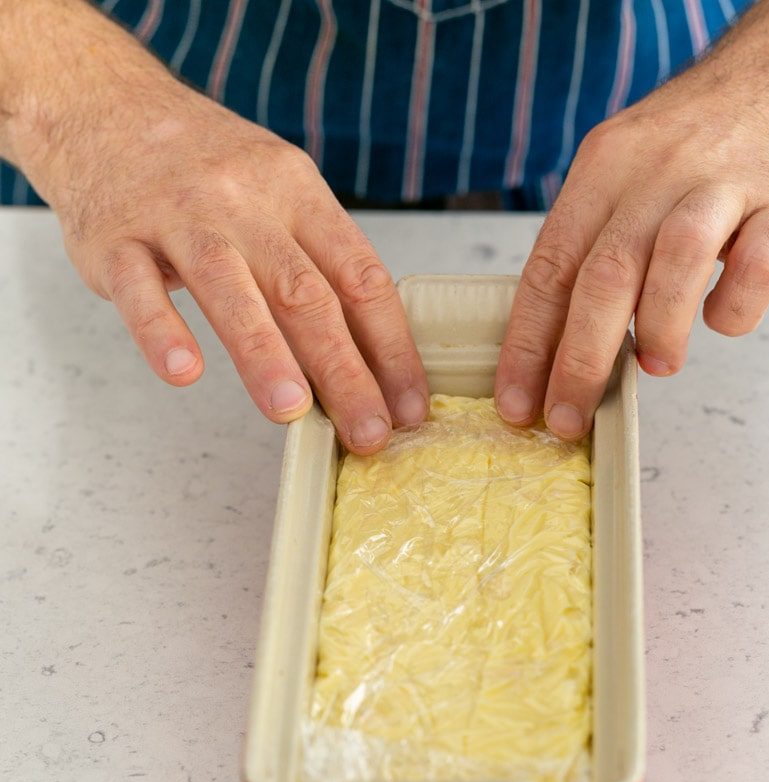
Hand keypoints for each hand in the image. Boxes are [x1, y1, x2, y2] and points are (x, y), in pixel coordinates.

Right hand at [8, 8, 426, 453]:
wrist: (105, 108)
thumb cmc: (206, 168)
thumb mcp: (278, 190)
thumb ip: (316, 265)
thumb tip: (370, 364)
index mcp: (297, 193)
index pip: (361, 277)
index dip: (392, 348)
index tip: (409, 407)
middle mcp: (243, 201)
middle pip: (305, 292)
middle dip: (344, 371)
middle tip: (368, 434)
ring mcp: (177, 217)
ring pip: (229, 288)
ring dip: (263, 353)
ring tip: (292, 411)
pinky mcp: (116, 240)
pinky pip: (138, 290)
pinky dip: (161, 331)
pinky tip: (183, 371)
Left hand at [495, 0, 768, 438]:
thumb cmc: (691, 151)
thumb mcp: (621, 179)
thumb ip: (591, 255)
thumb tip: (554, 353)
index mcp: (602, 170)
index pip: (549, 268)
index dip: (528, 346)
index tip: (518, 404)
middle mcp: (656, 172)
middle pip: (604, 276)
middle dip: (579, 362)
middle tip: (569, 418)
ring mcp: (723, 185)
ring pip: (675, 263)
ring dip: (658, 331)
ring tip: (655, 367)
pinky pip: (756, 269)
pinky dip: (732, 309)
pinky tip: (718, 319)